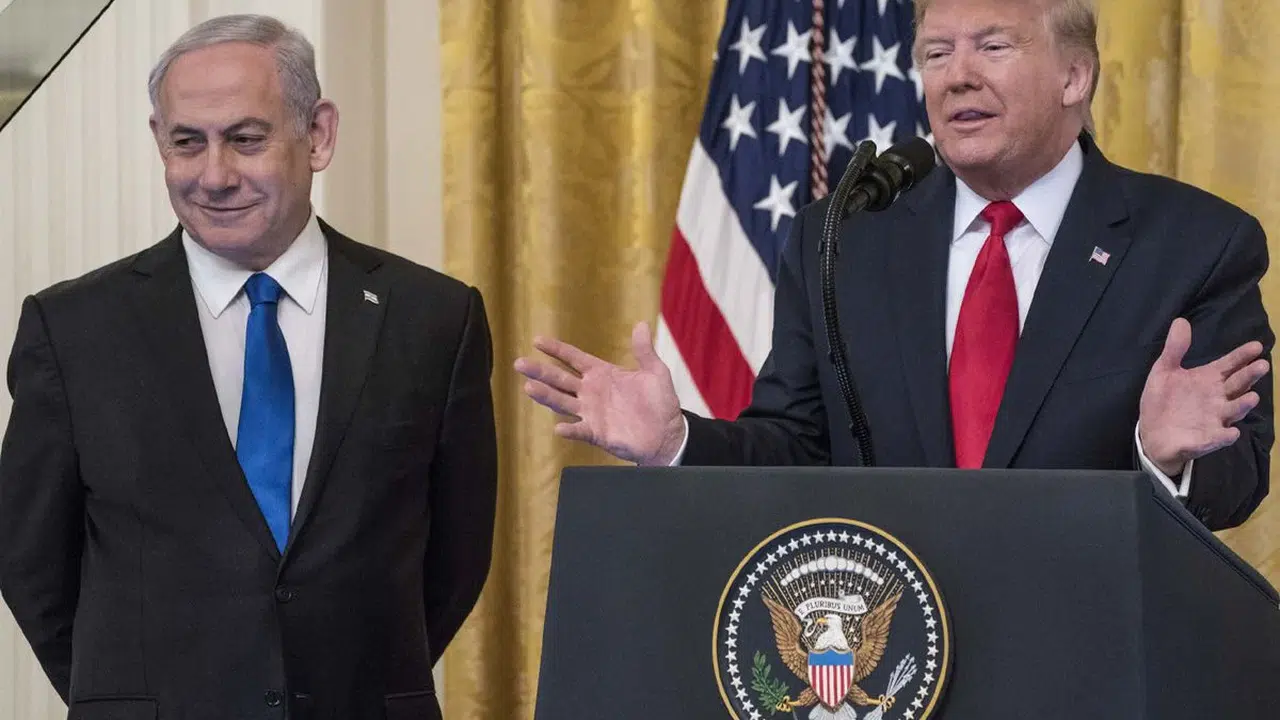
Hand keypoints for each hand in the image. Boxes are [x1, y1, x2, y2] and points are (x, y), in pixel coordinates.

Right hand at [513, 322, 685, 465]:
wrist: (667, 434)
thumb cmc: (660, 403)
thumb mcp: (655, 372)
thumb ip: (644, 351)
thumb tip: (640, 324)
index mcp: (601, 373)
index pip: (573, 358)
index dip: (556, 350)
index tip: (537, 340)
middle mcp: (590, 391)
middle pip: (560, 379)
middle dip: (540, 371)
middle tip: (519, 363)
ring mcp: (591, 412)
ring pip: (562, 402)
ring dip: (546, 396)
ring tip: (529, 388)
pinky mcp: (596, 433)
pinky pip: (579, 430)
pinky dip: (570, 429)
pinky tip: (559, 428)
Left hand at [1138, 318, 1268, 475]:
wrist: (1151, 433)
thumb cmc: (1163, 401)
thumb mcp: (1164, 372)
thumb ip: (1175, 349)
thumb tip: (1181, 321)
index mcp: (1208, 380)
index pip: (1229, 365)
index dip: (1242, 356)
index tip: (1256, 346)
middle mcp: (1217, 399)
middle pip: (1237, 385)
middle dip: (1249, 376)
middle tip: (1262, 365)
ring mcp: (1214, 420)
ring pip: (1233, 412)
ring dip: (1242, 406)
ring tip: (1252, 397)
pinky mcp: (1204, 440)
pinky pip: (1216, 439)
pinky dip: (1224, 436)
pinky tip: (1231, 433)